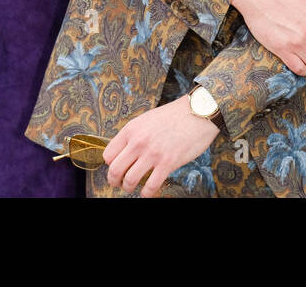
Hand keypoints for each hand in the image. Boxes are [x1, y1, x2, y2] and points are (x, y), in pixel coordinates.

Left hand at [103, 96, 218, 197]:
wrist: (197, 112)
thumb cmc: (173, 116)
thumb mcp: (146, 120)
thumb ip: (134, 135)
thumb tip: (125, 152)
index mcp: (131, 130)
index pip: (108, 155)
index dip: (111, 165)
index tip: (116, 168)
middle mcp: (138, 142)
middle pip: (115, 170)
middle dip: (114, 181)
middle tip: (119, 183)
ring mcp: (152, 153)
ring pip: (130, 180)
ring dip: (128, 188)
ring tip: (132, 188)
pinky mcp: (167, 163)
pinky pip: (150, 186)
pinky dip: (146, 193)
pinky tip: (148, 192)